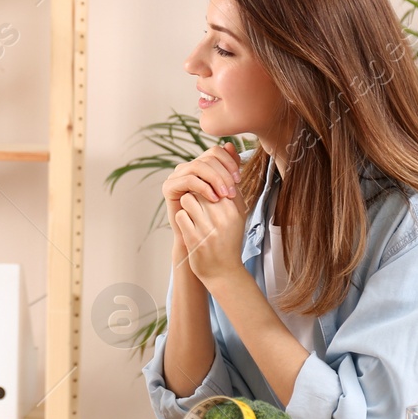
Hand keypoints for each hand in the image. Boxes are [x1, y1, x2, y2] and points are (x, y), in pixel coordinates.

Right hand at [161, 142, 241, 244]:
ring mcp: (176, 176)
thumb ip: (229, 169)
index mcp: (201, 166)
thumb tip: (230, 145)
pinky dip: (204, 187)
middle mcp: (187, 167)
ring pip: (198, 166)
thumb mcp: (227, 190)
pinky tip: (214, 198)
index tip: (239, 180)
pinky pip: (188, 179)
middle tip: (233, 191)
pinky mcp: (169, 187)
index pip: (216, 151)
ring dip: (215, 179)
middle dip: (224, 173)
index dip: (229, 162)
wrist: (202, 239)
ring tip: (225, 195)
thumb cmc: (216, 216)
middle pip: (207, 158)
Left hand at [172, 161, 246, 284]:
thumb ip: (231, 180)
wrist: (223, 272)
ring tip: (194, 216)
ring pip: (188, 200)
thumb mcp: (237, 209)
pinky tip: (188, 227)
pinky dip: (181, 219)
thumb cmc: (229, 237)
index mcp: (234, 208)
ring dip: (187, 206)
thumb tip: (227, 146)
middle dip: (195, 194)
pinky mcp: (195, 240)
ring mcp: (209, 229)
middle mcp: (223, 217)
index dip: (205, 184)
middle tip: (198, 205)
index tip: (206, 195)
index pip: (215, 180)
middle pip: (199, 188)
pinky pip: (180, 216)